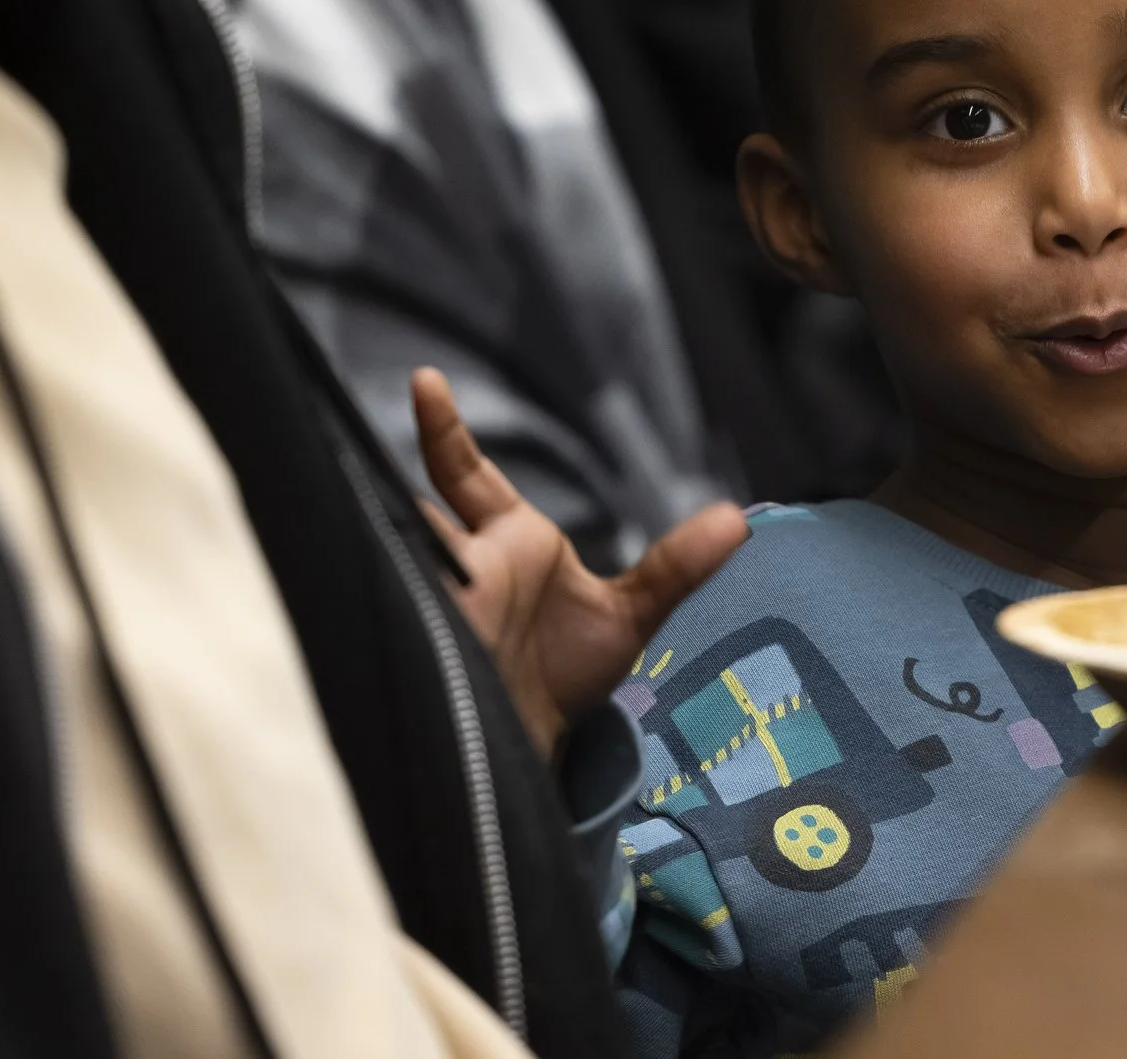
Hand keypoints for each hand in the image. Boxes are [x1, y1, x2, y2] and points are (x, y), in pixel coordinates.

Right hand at [409, 368, 748, 760]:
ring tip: (397, 547)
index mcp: (510, 540)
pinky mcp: (420, 642)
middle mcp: (466, 560)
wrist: (537, 747)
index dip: (444, 429)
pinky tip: (389, 592)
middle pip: (421, 506)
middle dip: (402, 497)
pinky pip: (394, 604)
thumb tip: (740, 520)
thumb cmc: (565, 677)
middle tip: (389, 460)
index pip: (465, 473)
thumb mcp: (629, 618)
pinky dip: (386, 593)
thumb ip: (678, 567)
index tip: (425, 379)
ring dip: (401, 548)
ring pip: (401, 547)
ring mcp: (438, 600)